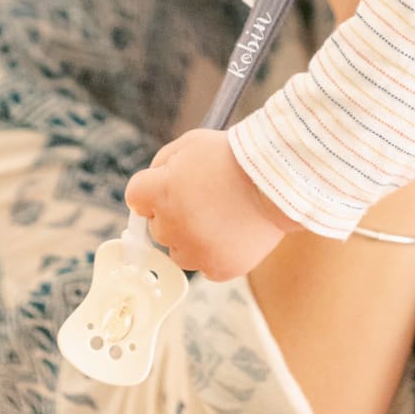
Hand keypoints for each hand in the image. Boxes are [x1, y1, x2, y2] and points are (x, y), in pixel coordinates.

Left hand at [124, 127, 297, 279]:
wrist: (279, 178)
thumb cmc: (234, 156)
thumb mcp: (190, 144)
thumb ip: (162, 164)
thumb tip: (150, 187)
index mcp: (160, 191)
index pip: (135, 198)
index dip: (151, 190)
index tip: (168, 187)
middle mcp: (172, 225)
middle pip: (156, 227)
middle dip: (172, 214)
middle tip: (203, 199)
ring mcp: (196, 250)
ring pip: (178, 251)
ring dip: (189, 238)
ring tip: (219, 217)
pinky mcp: (219, 269)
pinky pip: (205, 266)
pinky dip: (214, 254)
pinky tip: (232, 233)